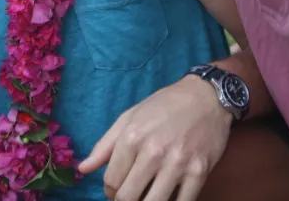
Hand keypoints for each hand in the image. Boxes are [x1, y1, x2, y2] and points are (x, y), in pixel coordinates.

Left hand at [78, 76, 232, 200]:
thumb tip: (82, 169)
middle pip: (128, 197)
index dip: (110, 191)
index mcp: (132, 137)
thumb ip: (104, 146)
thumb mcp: (129, 117)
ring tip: (146, 196)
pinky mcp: (200, 172)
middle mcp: (153, 152)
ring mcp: (178, 164)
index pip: (111, 181)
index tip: (115, 190)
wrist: (205, 97)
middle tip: (130, 194)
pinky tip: (169, 197)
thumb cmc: (163, 106)